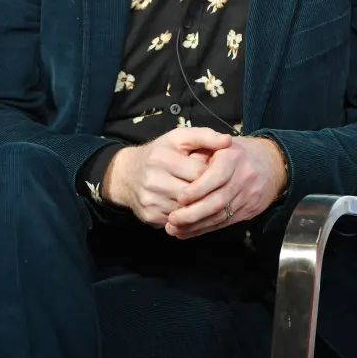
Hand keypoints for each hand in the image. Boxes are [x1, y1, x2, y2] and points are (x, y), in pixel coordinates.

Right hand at [103, 127, 231, 226]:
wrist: (128, 174)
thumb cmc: (160, 153)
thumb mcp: (179, 138)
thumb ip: (205, 136)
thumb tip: (228, 140)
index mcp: (162, 158)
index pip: (199, 173)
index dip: (211, 173)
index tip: (213, 171)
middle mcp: (153, 180)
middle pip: (194, 193)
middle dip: (206, 190)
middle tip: (211, 186)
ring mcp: (150, 200)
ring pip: (187, 210)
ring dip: (198, 205)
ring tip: (202, 196)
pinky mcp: (150, 216)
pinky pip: (178, 221)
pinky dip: (187, 215)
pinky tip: (190, 207)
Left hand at [165, 136, 286, 238]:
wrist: (272, 162)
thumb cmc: (236, 151)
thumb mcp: (219, 143)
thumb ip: (201, 153)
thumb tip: (181, 171)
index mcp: (234, 157)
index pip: (216, 176)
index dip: (197, 189)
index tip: (179, 198)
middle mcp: (244, 177)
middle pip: (218, 201)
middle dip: (192, 214)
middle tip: (172, 219)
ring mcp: (249, 196)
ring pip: (221, 216)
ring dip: (195, 226)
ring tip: (174, 229)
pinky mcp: (249, 211)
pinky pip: (225, 223)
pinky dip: (204, 229)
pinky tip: (188, 231)